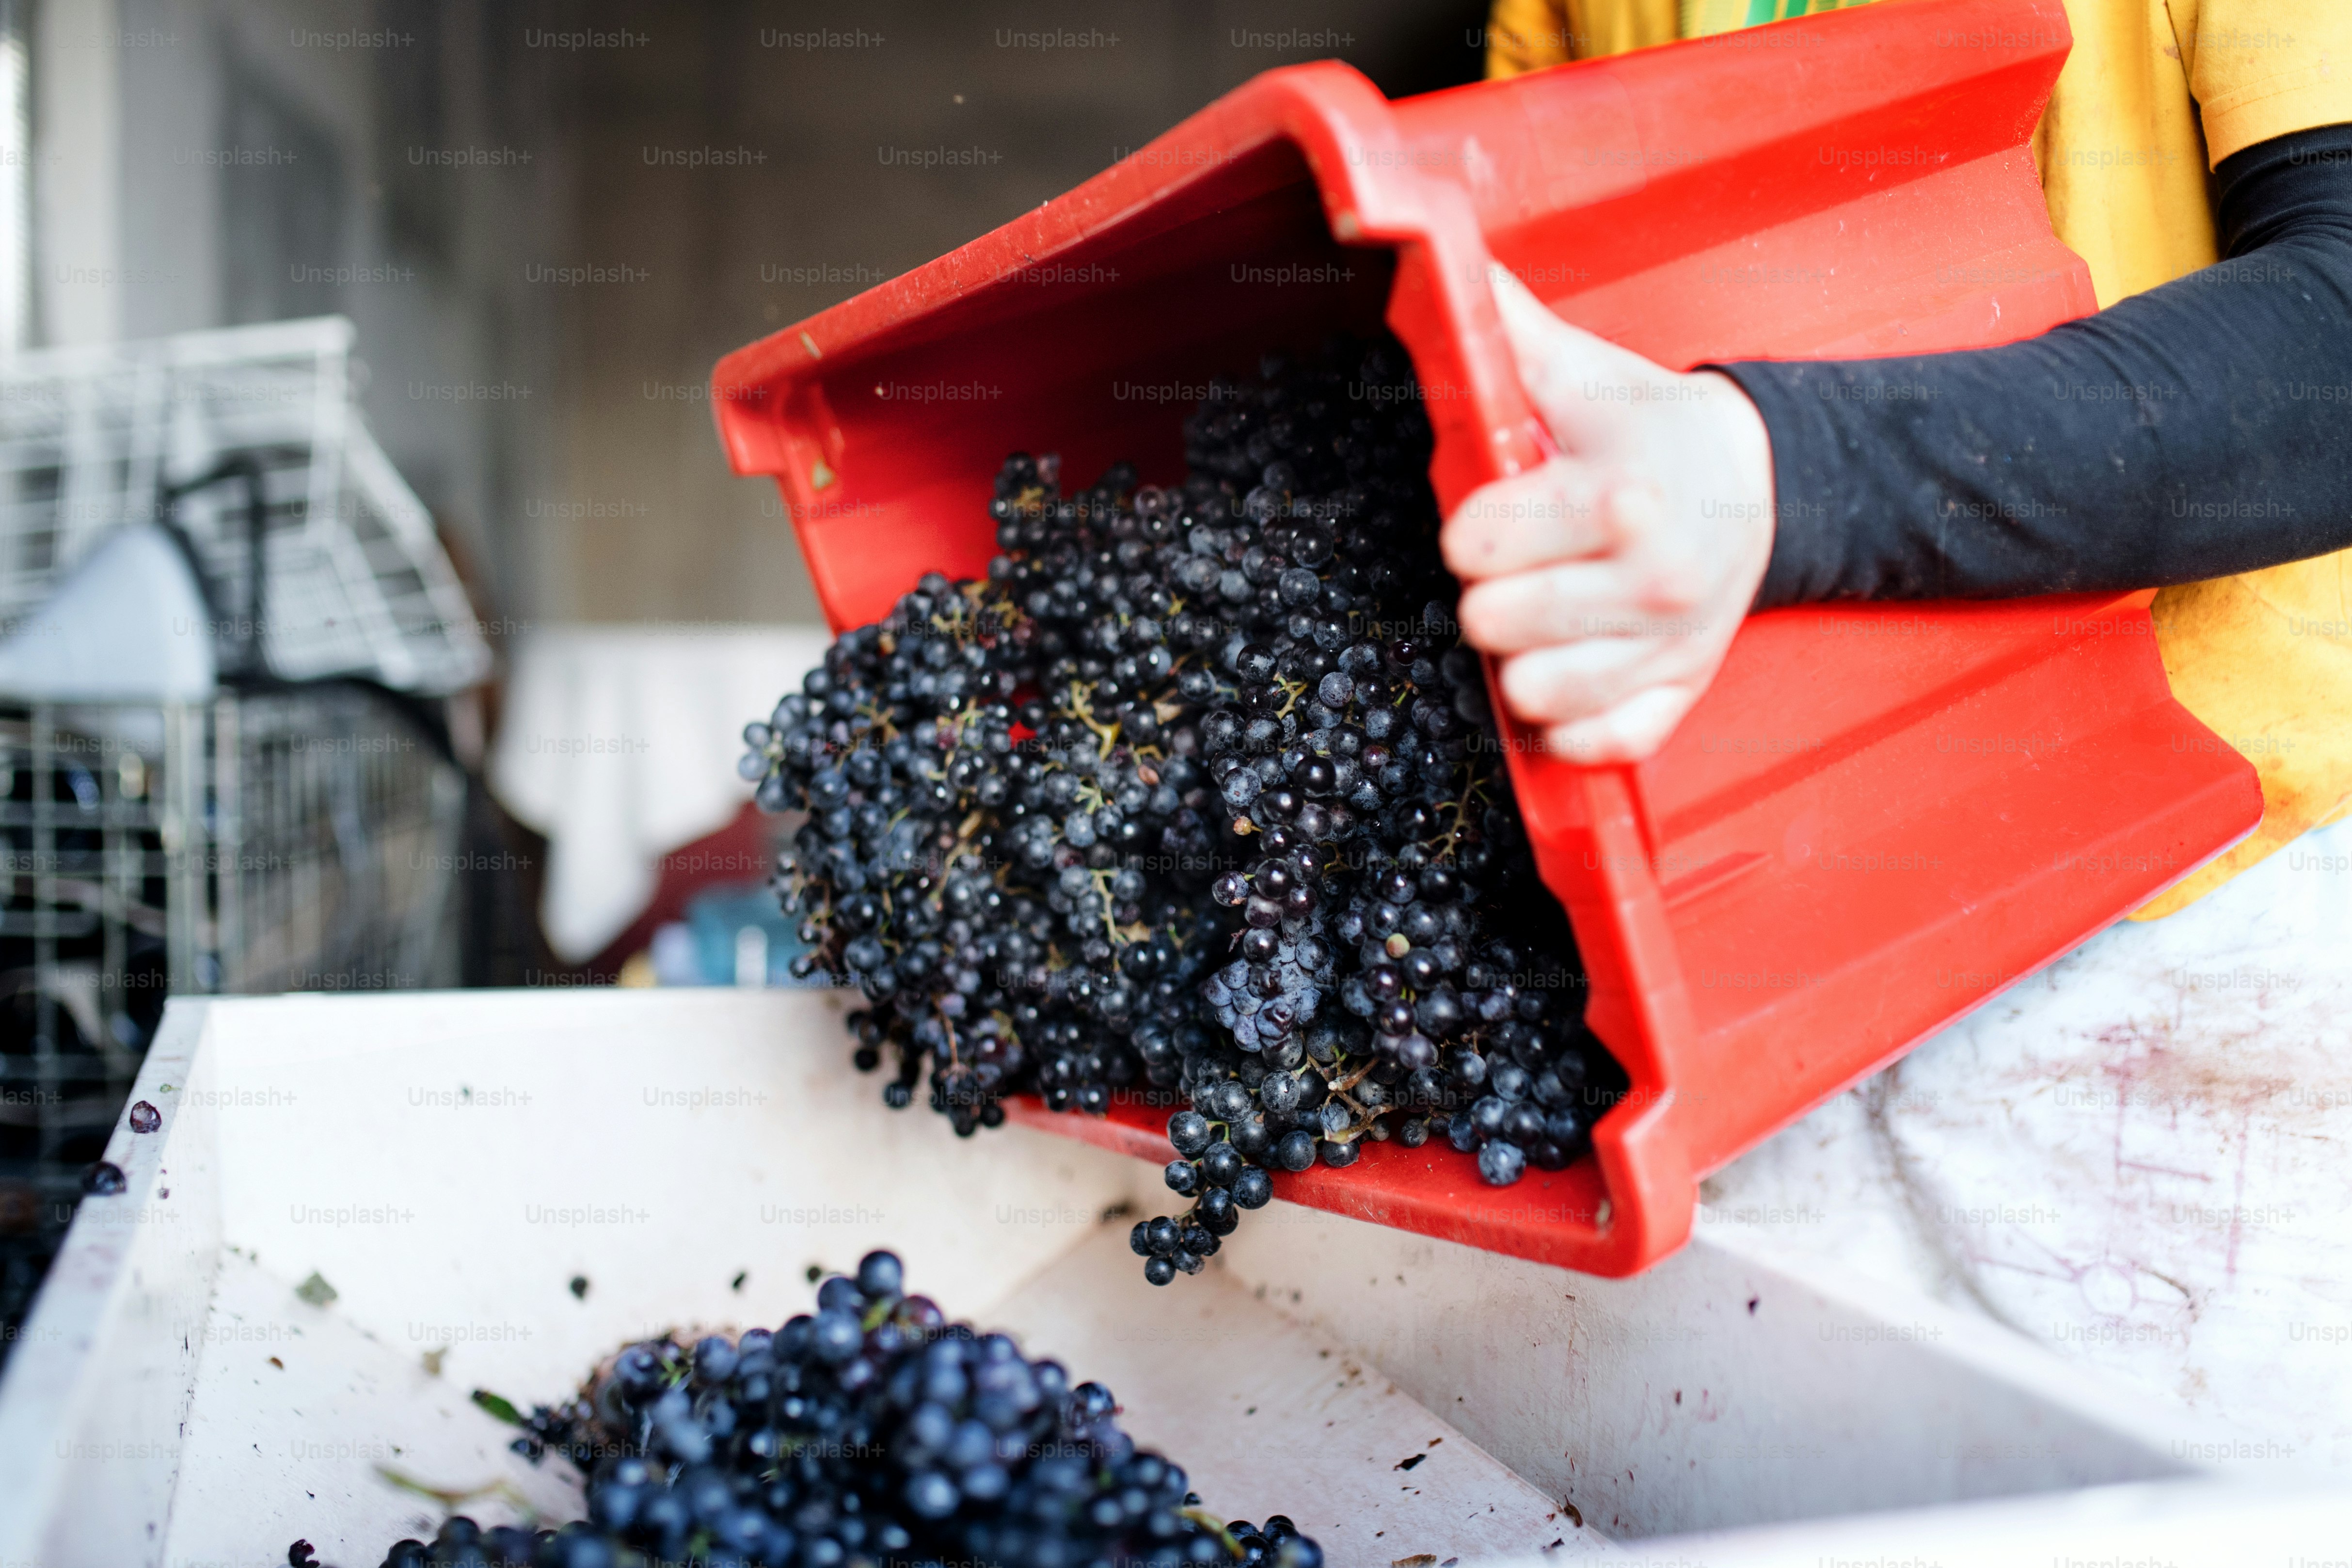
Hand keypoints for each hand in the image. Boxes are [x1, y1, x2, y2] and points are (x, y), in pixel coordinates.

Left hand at [1444, 266, 1777, 763]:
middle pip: (1493, 626)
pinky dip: (1569, 724)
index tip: (1490, 519)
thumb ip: (1505, 329)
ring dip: (1519, 660)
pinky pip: (1598, 744)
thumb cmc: (1648, 430)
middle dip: (1487, 595)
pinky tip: (1569, 669)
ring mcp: (1670, 646)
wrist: (1758, 482)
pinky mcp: (1680, 693)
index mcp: (1620, 498)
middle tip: (1515, 567)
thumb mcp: (1582, 374)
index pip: (1475, 546)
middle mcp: (1653, 581)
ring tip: (1540, 616)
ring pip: (1535, 695)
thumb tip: (1441, 260)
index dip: (1467, 532)